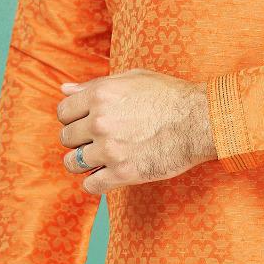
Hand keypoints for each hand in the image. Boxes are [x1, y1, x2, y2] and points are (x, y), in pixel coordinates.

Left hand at [56, 68, 216, 194]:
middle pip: (66, 138)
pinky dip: (95, 182)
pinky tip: (107, 174)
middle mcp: (100, 121)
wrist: (200, 121)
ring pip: (73, 163)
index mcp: (100, 95)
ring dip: (83, 162)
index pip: (62, 111)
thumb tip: (64, 89)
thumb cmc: (169, 96)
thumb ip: (94, 85)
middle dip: (78, 139)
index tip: (84, 122)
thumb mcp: (132, 79)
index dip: (72, 117)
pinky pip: (90, 185)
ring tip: (99, 159)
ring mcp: (110, 149)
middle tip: (96, 140)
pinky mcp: (123, 173)